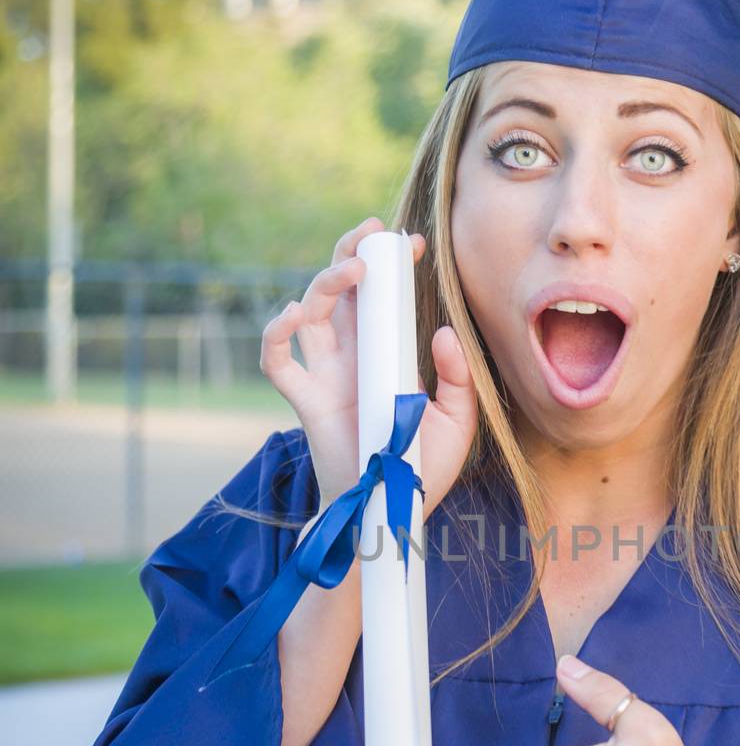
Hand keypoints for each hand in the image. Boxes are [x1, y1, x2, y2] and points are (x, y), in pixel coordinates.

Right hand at [260, 217, 477, 510]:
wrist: (394, 511)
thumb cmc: (422, 467)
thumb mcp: (457, 419)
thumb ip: (457, 377)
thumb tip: (441, 334)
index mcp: (385, 353)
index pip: (382, 297)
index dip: (392, 266)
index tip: (413, 243)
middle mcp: (352, 356)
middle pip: (340, 291)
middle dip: (352, 254)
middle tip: (374, 234)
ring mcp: (326, 375)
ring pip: (311, 311)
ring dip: (326, 282)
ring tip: (354, 270)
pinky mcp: (307, 400)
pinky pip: (277, 360)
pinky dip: (276, 332)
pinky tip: (293, 312)